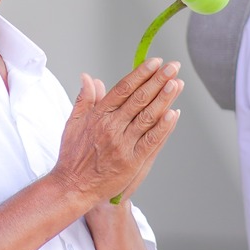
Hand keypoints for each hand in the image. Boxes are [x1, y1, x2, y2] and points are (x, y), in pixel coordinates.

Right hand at [50, 58, 181, 210]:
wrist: (73, 187)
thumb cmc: (73, 156)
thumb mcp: (73, 122)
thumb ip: (84, 99)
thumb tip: (89, 77)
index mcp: (98, 115)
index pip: (123, 88)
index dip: (140, 74)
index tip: (154, 62)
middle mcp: (111, 127)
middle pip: (139, 98)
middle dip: (158, 80)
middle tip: (173, 66)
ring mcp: (122, 144)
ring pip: (147, 116)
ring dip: (164, 98)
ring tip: (177, 83)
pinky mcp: (131, 161)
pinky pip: (150, 141)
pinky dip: (163, 127)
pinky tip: (174, 114)